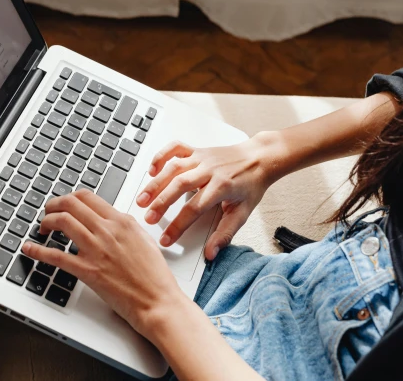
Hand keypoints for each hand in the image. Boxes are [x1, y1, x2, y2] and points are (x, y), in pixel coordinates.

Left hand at [21, 190, 191, 338]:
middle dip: (53, 205)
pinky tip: (30, 249)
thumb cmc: (155, 276)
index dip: (70, 197)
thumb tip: (110, 219)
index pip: (87, 197)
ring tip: (43, 228)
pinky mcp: (88, 271)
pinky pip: (56, 256)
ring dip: (46, 221)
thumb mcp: (144, 239)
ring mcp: (96, 250)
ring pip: (62, 221)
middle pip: (71, 204)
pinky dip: (38, 251)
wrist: (158, 301)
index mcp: (121, 221)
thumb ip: (125, 226)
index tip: (64, 204)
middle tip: (48, 212)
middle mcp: (107, 231)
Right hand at [136, 138, 275, 259]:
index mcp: (221, 186)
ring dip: (155, 183)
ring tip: (142, 199)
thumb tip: (211, 253)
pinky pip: (175, 148)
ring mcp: (201, 158)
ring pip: (173, 168)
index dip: (178, 225)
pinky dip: (161, 156)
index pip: (194, 208)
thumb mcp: (243, 213)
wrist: (260, 158)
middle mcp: (209, 170)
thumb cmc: (251, 184)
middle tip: (148, 218)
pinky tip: (152, 170)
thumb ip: (225, 234)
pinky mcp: (196, 150)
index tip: (166, 239)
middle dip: (161, 203)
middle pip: (179, 185)